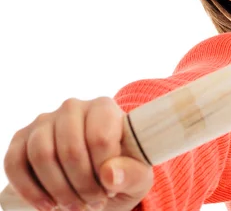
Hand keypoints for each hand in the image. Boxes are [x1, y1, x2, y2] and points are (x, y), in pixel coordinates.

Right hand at [3, 97, 152, 210]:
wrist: (98, 177)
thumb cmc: (122, 171)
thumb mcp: (138, 176)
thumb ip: (132, 173)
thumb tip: (110, 174)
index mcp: (104, 107)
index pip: (100, 138)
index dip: (103, 171)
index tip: (110, 189)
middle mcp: (73, 107)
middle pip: (70, 149)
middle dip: (81, 185)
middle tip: (93, 203)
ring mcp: (44, 121)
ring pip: (41, 155)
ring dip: (57, 190)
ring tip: (75, 206)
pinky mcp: (22, 138)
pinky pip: (15, 162)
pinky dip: (30, 190)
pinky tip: (48, 205)